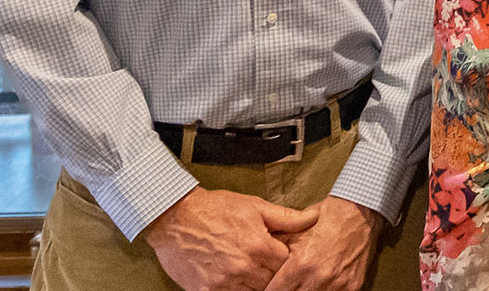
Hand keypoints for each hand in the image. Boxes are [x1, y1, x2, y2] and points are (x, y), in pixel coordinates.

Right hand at [142, 187, 318, 290]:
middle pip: (272, 283)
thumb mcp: (254, 206)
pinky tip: (236, 281)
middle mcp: (243, 268)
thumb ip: (286, 218)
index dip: (288, 262)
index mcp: (259, 246)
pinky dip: (236, 290)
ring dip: (256, 285)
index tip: (283, 258)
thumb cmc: (215, 208)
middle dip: (274, 276)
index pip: (287, 265)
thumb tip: (314, 218)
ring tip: (252, 272)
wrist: (175, 217)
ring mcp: (224, 283)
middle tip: (268, 267)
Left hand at [266, 196, 383, 290]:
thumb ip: (274, 253)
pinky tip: (319, 285)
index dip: (269, 290)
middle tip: (285, 285)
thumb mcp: (294, 232)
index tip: (268, 287)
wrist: (359, 212)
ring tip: (302, 284)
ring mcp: (338, 284)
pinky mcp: (352, 287)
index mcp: (301, 264)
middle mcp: (319, 277)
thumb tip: (257, 266)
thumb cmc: (324, 220)